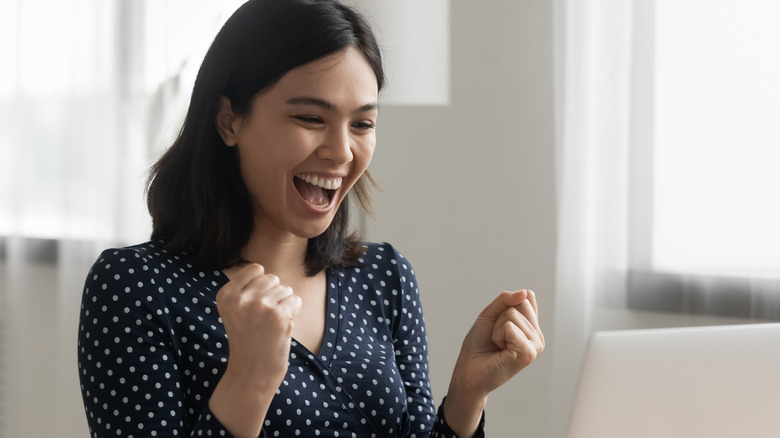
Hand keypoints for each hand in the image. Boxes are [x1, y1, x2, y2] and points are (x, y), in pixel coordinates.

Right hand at [215, 264, 301, 386]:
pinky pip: (296, 300)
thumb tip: (262, 269)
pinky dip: (294, 313)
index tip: (254, 308)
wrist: (252, 372)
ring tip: (271, 325)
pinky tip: (282, 328)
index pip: (255, 269)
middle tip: (264, 319)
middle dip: (274, 295)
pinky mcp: (278, 315)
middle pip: (272, 278)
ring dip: (284, 305)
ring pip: (286, 289)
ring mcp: (259, 305)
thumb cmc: (248, 339)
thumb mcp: (234, 310)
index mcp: (226, 295)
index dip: (262, 287)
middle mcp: (240, 298)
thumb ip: (244, 288)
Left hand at [452, 289, 544, 397]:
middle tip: (496, 337)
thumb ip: (506, 299)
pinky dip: (498, 335)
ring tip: (498, 345)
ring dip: (497, 328)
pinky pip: (510, 327)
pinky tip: (500, 350)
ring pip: (512, 315)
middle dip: (500, 317)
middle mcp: (537, 336)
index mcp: (531, 326)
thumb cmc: (479, 345)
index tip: (498, 323)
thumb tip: (525, 292)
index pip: (526, 296)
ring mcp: (535, 345)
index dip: (505, 305)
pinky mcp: (528, 354)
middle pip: (520, 303)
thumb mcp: (490, 314)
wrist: (468, 369)